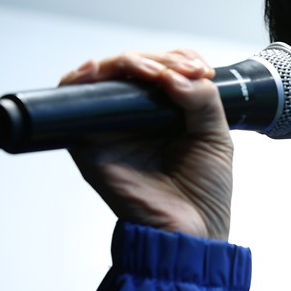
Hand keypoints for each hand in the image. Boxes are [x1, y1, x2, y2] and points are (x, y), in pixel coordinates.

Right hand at [59, 49, 232, 239]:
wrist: (190, 231)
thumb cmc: (205, 192)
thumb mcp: (216, 137)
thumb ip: (202, 100)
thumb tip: (174, 73)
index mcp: (169, 112)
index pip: (165, 67)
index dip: (178, 58)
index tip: (200, 69)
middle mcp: (139, 116)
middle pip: (135, 66)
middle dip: (158, 59)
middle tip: (182, 71)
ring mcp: (113, 128)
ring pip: (106, 76)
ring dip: (127, 63)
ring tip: (154, 74)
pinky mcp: (90, 144)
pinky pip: (75, 104)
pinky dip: (81, 81)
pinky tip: (99, 71)